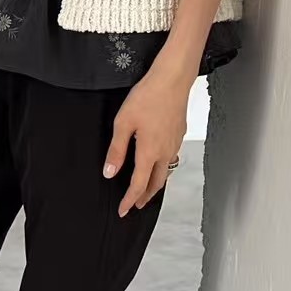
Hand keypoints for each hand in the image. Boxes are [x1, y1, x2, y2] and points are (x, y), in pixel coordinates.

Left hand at [103, 64, 190, 215]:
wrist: (172, 80)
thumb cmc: (147, 97)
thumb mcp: (123, 123)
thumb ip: (117, 150)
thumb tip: (110, 172)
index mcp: (149, 152)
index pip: (138, 185)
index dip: (129, 200)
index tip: (123, 210)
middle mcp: (164, 152)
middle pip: (156, 184)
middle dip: (145, 197)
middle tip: (136, 205)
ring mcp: (174, 144)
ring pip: (166, 172)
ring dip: (155, 184)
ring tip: (146, 189)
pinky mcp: (179, 135)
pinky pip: (170, 159)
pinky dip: (162, 169)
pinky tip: (156, 163)